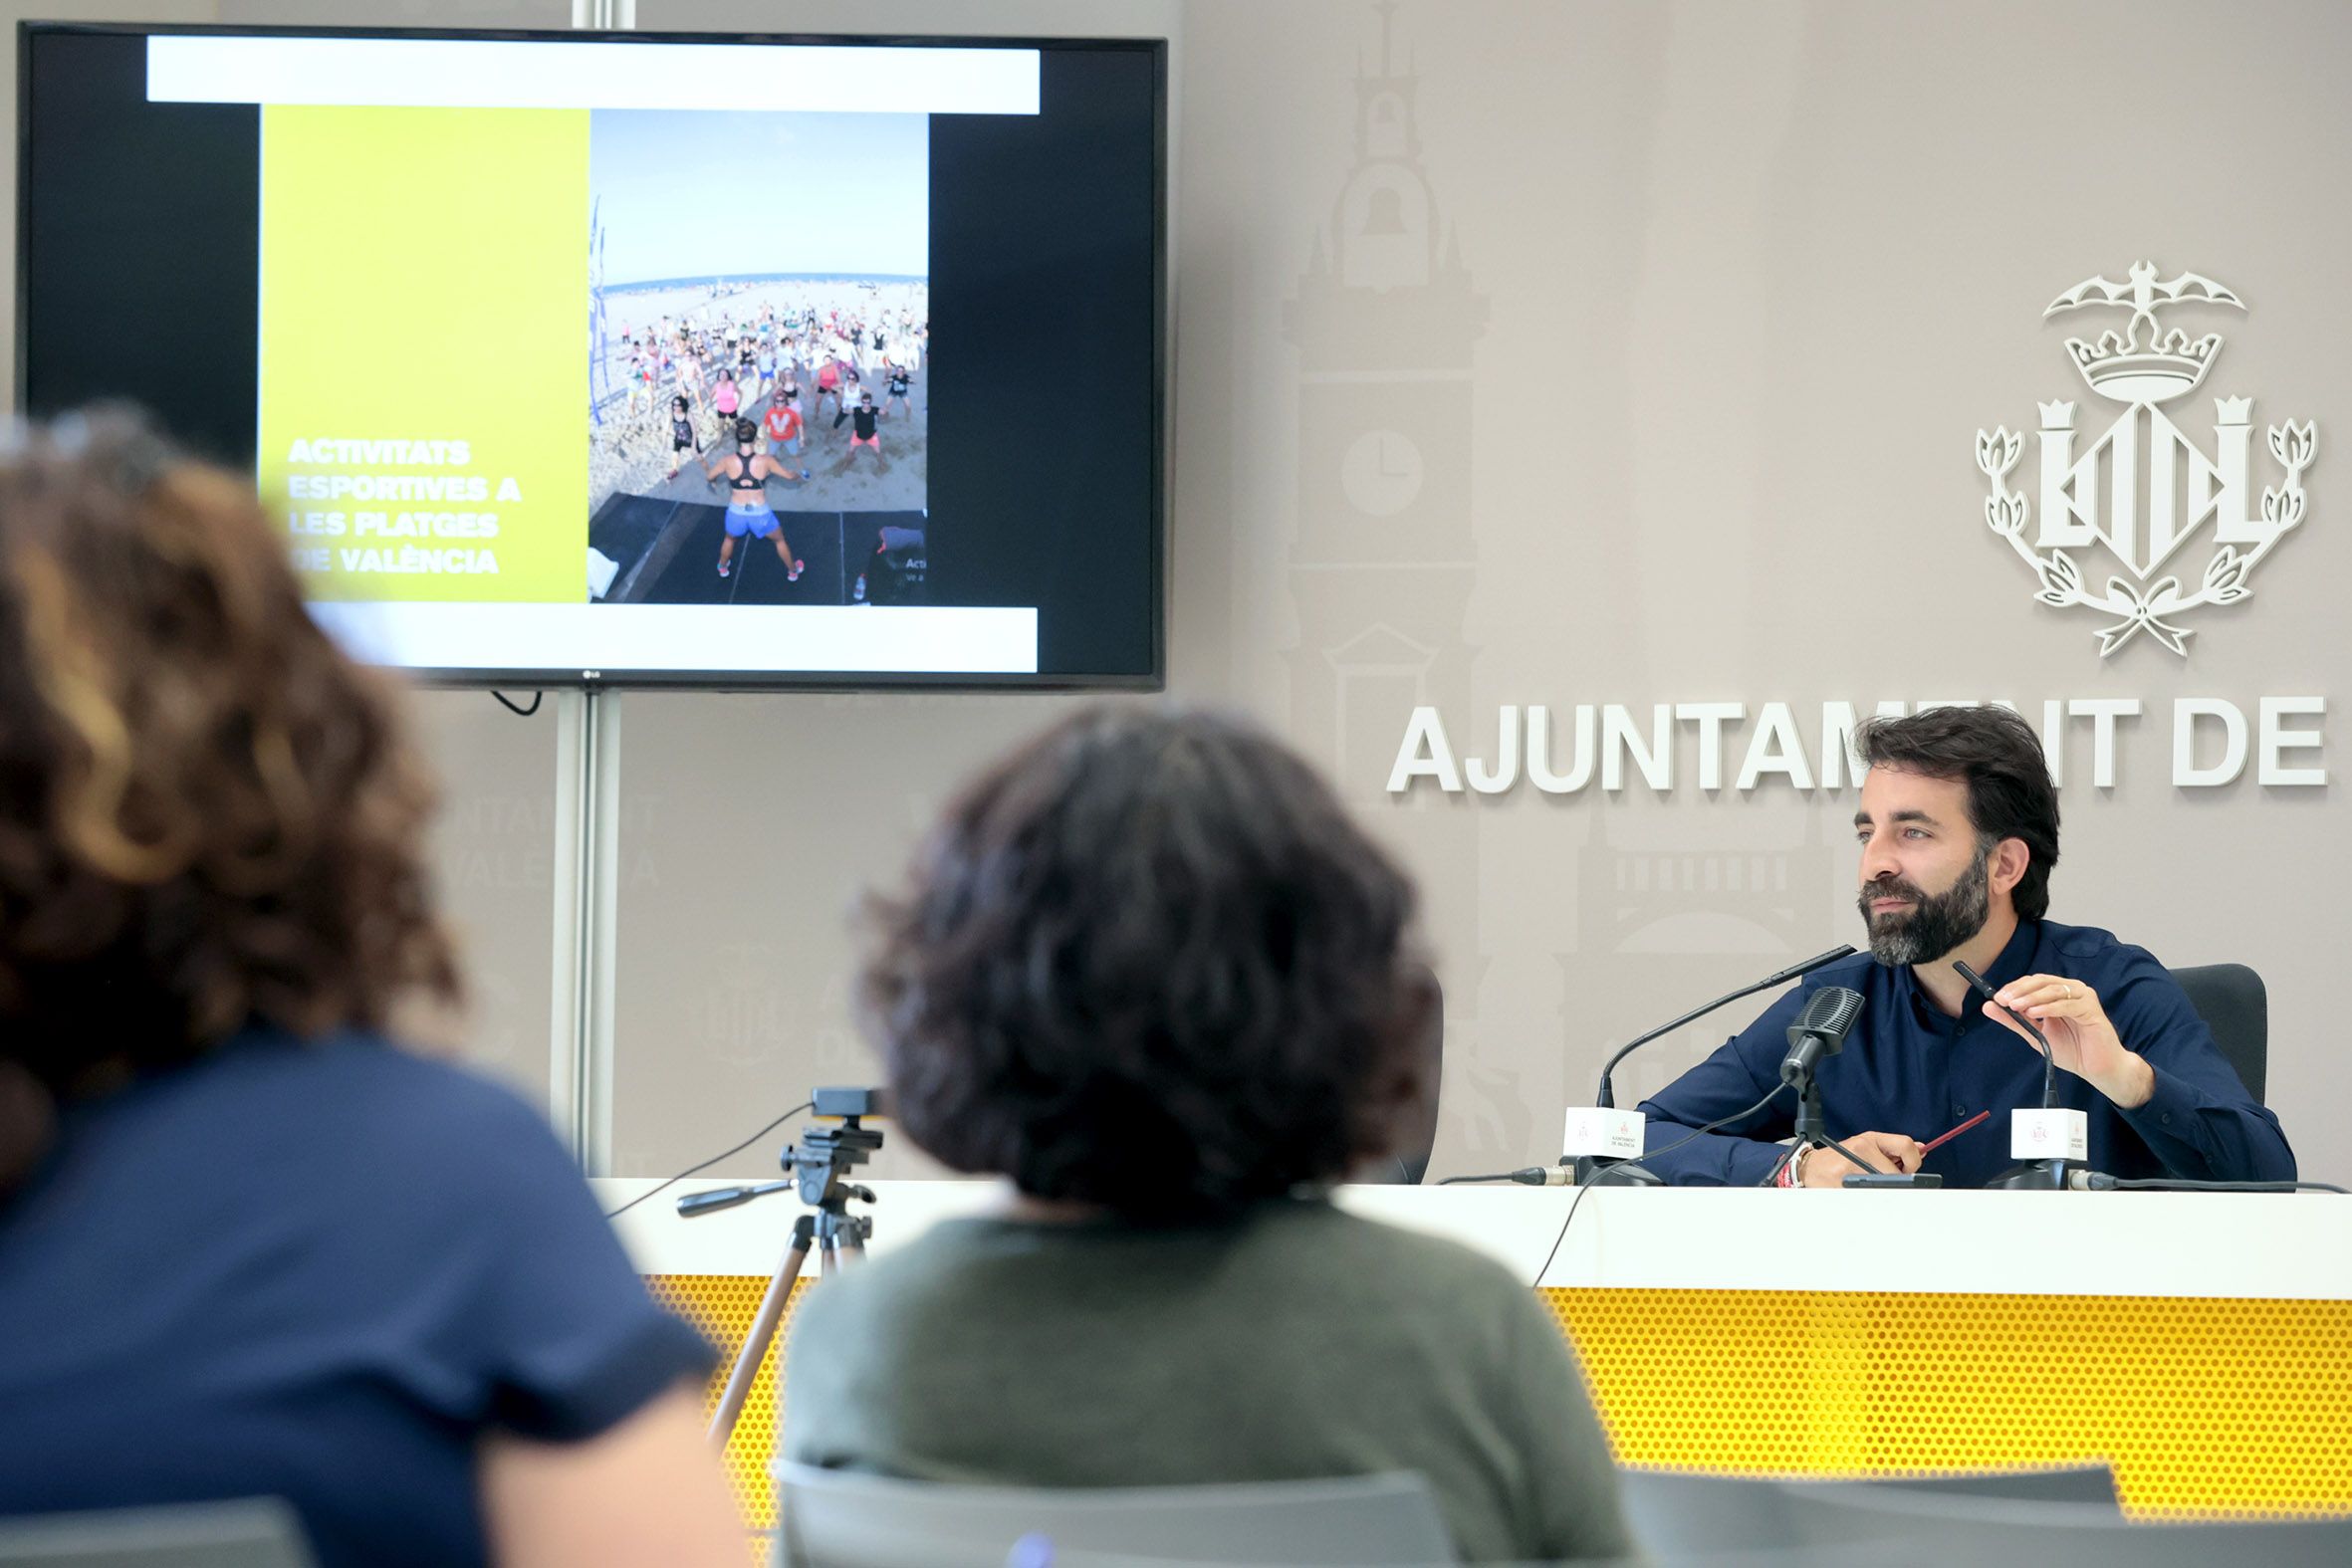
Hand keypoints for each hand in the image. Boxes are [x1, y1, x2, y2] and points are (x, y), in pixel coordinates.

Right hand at [1801, 1130, 1922, 1186]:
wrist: (1811, 1168)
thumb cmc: (1841, 1157)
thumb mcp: (1866, 1146)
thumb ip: (1893, 1149)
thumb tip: (1921, 1149)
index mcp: (1870, 1139)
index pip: (1906, 1146)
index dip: (1913, 1162)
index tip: (1908, 1171)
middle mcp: (1861, 1149)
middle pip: (1897, 1174)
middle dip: (1895, 1183)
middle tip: (1882, 1183)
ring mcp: (1850, 1167)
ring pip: (1884, 1189)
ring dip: (1881, 1193)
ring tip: (1868, 1188)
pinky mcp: (1841, 1185)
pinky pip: (1867, 1198)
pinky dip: (1867, 1201)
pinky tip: (1856, 1193)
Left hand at [1986, 975, 2154, 1106]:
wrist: (2096, 1068)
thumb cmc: (2071, 1049)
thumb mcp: (2035, 1034)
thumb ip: (2014, 1020)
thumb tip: (1988, 1005)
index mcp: (2058, 993)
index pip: (2033, 982)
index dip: (2014, 987)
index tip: (1997, 998)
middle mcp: (2071, 990)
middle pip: (2042, 981)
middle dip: (2020, 990)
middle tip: (2003, 1000)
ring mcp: (2083, 998)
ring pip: (2054, 990)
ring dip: (2032, 997)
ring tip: (2016, 1006)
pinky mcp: (2092, 1009)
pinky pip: (2067, 1005)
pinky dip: (2049, 1007)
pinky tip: (2034, 1012)